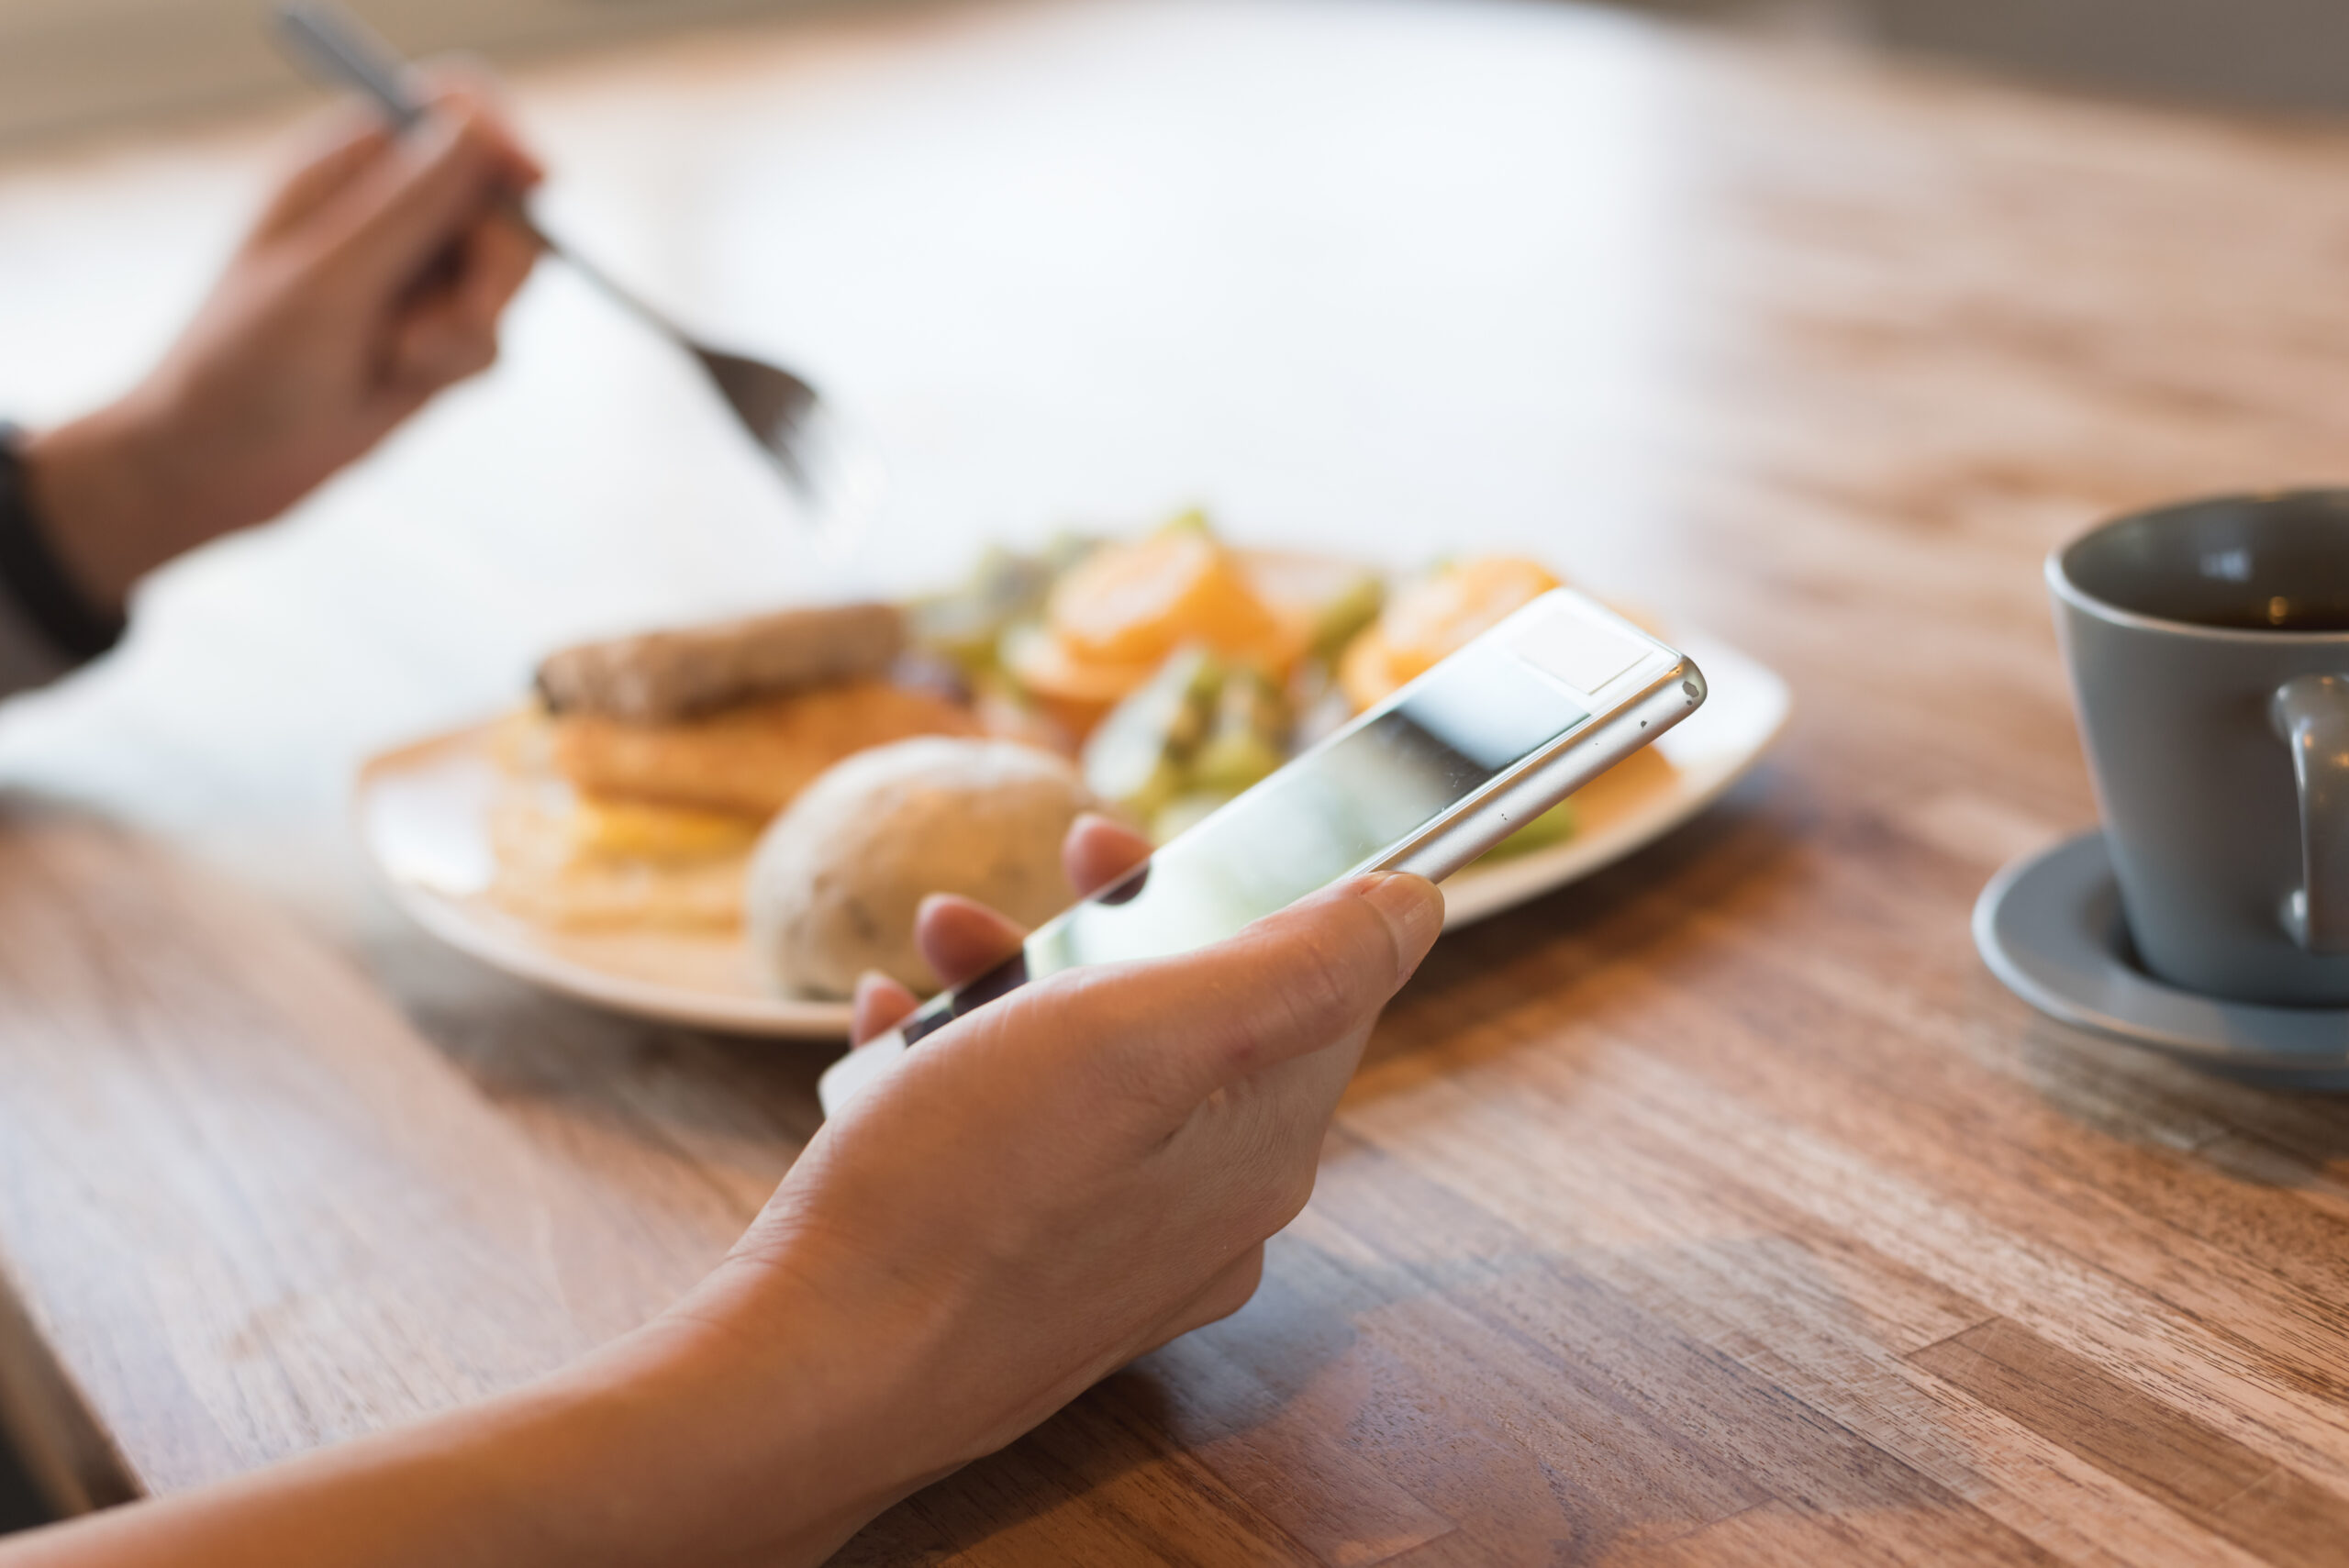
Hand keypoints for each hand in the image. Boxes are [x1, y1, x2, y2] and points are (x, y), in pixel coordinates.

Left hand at [22, 74, 541, 611]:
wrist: (221, 466)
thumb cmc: (245, 364)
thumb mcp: (330, 278)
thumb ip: (412, 205)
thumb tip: (480, 128)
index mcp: (352, 165)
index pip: (459, 109)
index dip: (503, 138)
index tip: (533, 182)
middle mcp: (393, 208)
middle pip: (504, 199)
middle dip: (495, 265)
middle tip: (462, 316)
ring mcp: (419, 273)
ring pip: (510, 276)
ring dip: (469, 327)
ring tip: (400, 359)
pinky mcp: (438, 333)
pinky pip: (495, 338)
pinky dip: (461, 366)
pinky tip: (399, 381)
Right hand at [665, 813, 1446, 1558]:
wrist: (813, 1375)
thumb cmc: (964, 1197)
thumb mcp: (1137, 1039)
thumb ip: (1295, 967)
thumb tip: (1416, 904)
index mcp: (1260, 1147)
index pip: (1314, 985)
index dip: (1244, 887)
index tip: (1150, 840)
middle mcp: (1206, 1210)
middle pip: (1196, 1021)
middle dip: (1111, 926)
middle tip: (1049, 871)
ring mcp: (1113, 1253)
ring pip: (1093, 1071)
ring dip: (1019, 984)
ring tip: (940, 945)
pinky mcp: (1022, 1277)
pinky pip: (1012, 1138)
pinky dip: (956, 1065)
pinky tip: (891, 1031)